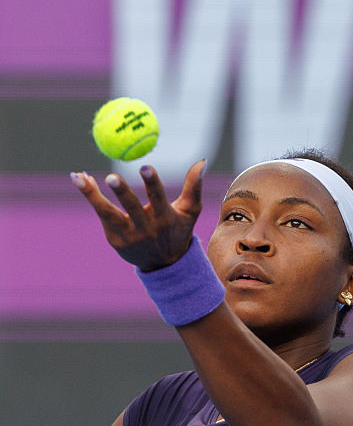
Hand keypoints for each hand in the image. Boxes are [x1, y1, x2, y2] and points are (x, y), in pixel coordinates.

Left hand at [71, 159, 206, 271]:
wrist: (164, 264)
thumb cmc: (179, 229)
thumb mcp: (190, 210)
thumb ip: (194, 186)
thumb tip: (201, 161)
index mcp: (165, 219)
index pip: (158, 198)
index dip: (152, 183)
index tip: (145, 167)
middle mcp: (146, 229)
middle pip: (131, 208)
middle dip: (121, 192)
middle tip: (111, 177)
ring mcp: (128, 236)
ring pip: (108, 214)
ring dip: (91, 196)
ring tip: (78, 177)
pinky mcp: (114, 240)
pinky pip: (102, 216)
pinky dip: (92, 197)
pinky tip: (83, 181)